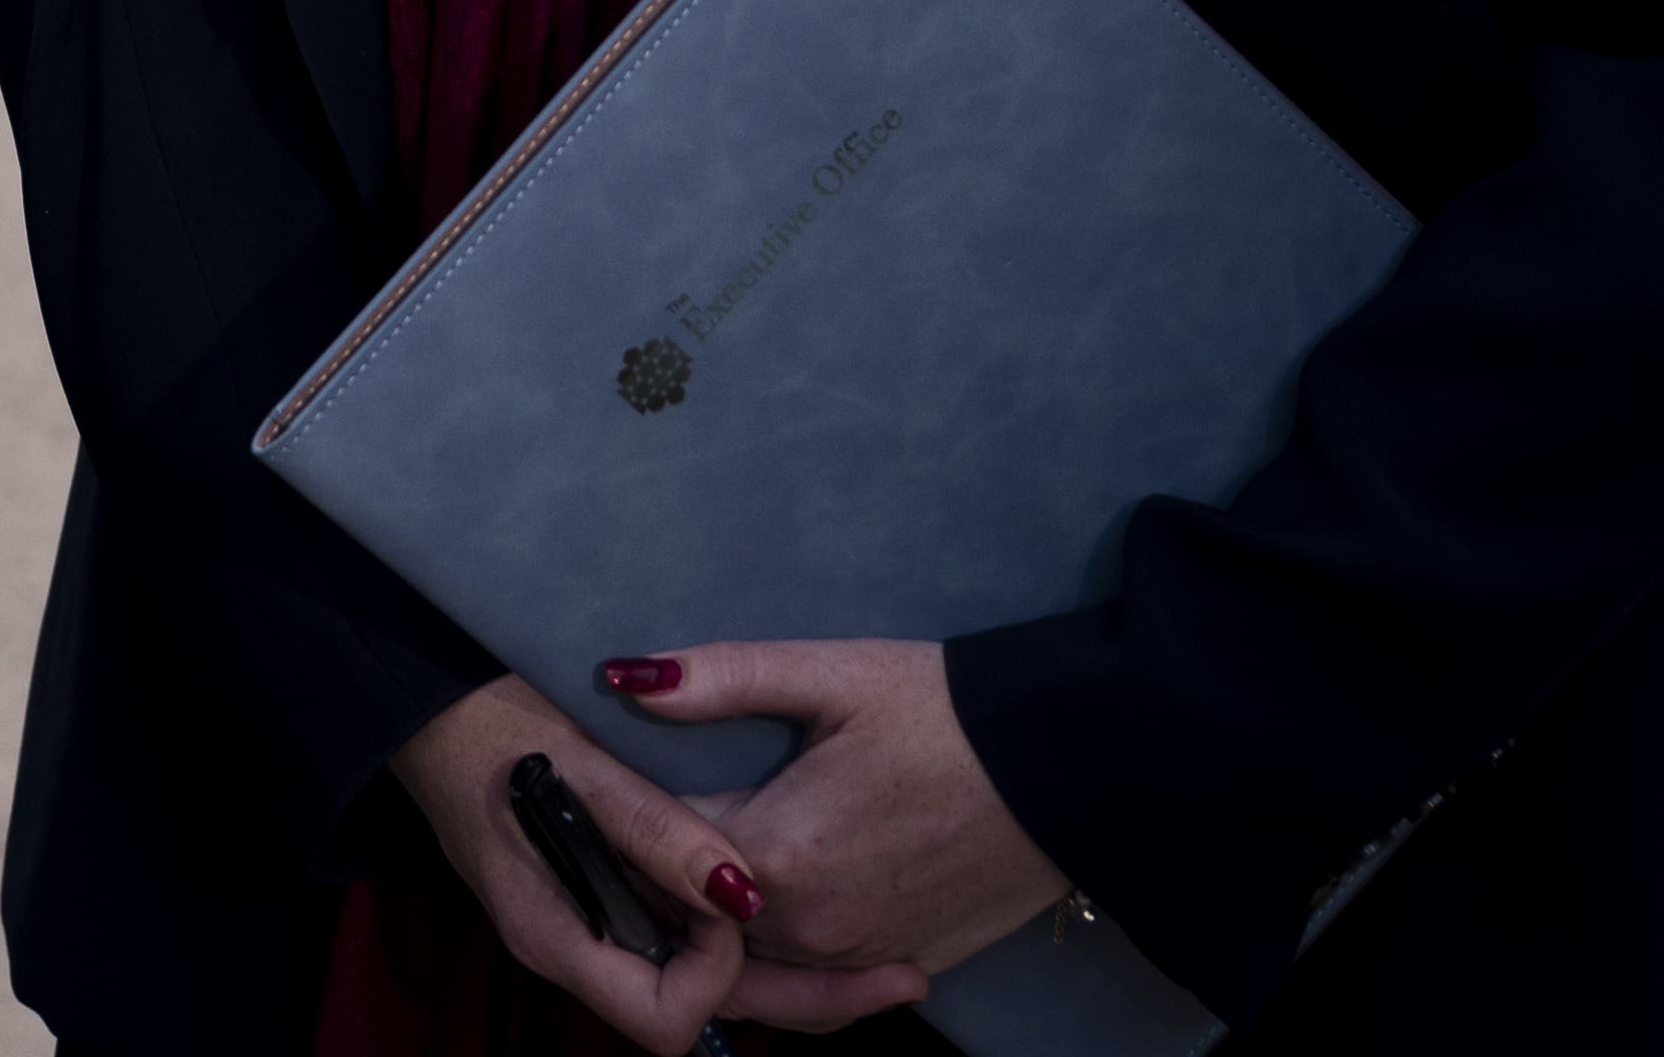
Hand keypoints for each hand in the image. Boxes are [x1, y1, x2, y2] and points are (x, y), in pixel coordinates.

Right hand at [392, 678, 927, 1048]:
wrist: (430, 701)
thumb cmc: (490, 728)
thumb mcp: (573, 769)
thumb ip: (653, 832)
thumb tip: (741, 892)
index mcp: (559, 935)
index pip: (662, 1017)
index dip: (710, 968)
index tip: (727, 893)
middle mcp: (583, 950)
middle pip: (706, 1013)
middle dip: (806, 999)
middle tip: (905, 980)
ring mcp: (597, 927)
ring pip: (703, 981)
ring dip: (784, 973)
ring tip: (881, 961)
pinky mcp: (611, 898)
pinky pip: (687, 942)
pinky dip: (743, 937)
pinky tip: (795, 913)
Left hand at [649, 639, 1077, 980]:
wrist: (1069, 773)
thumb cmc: (944, 713)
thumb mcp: (829, 674)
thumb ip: (718, 679)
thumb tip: (621, 678)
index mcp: (774, 854)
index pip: (654, 852)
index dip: (620, 816)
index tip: (594, 782)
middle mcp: (806, 928)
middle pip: (690, 920)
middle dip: (653, 879)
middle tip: (624, 830)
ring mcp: (856, 959)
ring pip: (746, 966)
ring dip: (707, 929)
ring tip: (677, 874)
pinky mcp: (899, 968)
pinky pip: (809, 988)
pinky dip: (772, 961)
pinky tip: (750, 915)